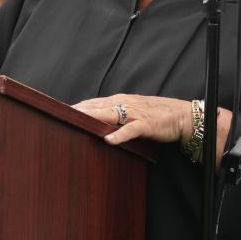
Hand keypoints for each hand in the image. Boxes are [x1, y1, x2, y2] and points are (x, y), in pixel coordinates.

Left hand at [73, 94, 232, 163]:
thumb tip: (97, 123)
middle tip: (60, 114)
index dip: (77, 106)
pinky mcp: (146, 124)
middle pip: (97, 106)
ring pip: (110, 114)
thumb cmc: (155, 116)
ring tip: (77, 121)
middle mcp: (125, 104)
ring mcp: (135, 113)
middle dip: (79, 110)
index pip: (94, 102)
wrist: (181, 116)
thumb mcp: (132, 113)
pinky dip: (119, 134)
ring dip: (93, 117)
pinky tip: (108, 139)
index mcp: (120, 101)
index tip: (59, 110)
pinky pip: (131, 130)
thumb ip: (115, 117)